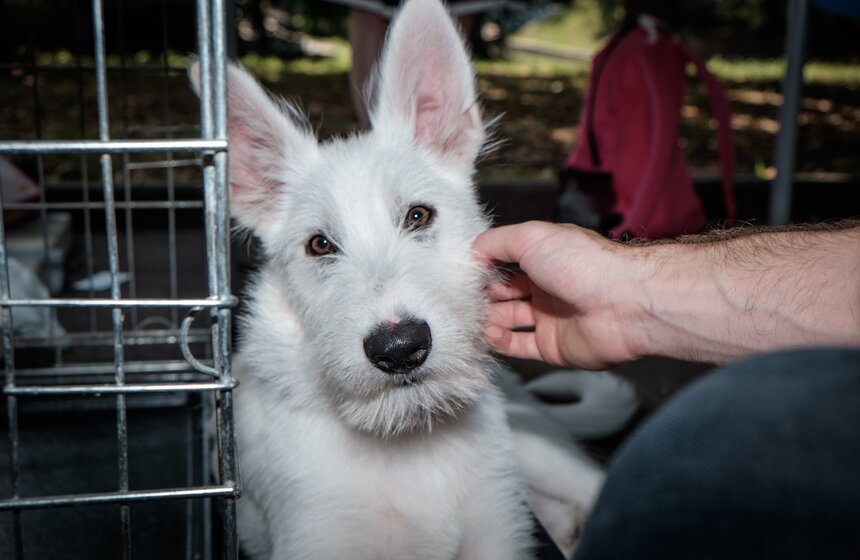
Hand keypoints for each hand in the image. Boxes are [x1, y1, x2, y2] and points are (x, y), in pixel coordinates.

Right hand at [474, 221, 643, 369]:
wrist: (622, 303)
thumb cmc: (584, 264)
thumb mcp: (531, 237)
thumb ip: (496, 242)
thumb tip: (472, 252)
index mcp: (546, 257)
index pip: (506, 262)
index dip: (484, 267)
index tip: (462, 273)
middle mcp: (548, 287)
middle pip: (505, 293)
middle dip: (482, 295)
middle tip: (461, 298)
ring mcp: (551, 317)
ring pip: (510, 320)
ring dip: (487, 319)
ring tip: (470, 317)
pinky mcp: (553, 346)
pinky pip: (520, 346)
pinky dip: (500, 342)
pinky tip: (487, 334)